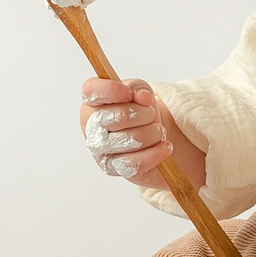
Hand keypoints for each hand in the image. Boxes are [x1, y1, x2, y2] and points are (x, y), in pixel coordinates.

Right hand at [79, 78, 204, 192]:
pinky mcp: (112, 169)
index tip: (130, 93)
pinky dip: (156, 153)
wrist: (148, 139)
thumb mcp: (140, 92)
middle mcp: (90, 127)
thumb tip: (143, 97)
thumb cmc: (138, 111)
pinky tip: (165, 146)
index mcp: (92, 103)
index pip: (91, 91)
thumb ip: (139, 88)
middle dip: (144, 113)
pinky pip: (135, 162)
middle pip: (119, 116)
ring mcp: (100, 150)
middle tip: (150, 114)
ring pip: (131, 139)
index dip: (112, 89)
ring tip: (158, 131)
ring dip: (153, 133)